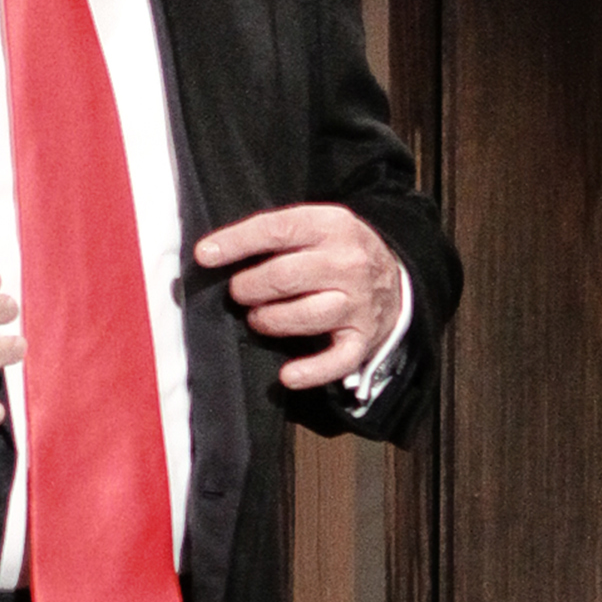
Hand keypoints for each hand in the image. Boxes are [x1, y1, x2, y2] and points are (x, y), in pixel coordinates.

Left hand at [194, 206, 406, 389]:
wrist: (395, 281)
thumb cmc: (338, 254)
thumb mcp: (317, 227)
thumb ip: (276, 234)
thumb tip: (216, 251)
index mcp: (332, 226)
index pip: (277, 230)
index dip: (237, 243)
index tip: (206, 255)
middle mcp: (348, 263)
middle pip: (284, 277)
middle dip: (249, 287)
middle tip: (241, 292)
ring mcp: (358, 302)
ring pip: (305, 316)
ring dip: (269, 321)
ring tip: (259, 318)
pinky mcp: (362, 338)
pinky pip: (336, 360)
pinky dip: (311, 372)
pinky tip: (288, 375)